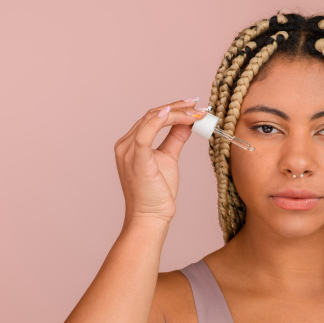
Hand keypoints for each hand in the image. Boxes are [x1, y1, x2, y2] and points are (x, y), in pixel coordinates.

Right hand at [113, 98, 207, 225]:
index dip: (173, 109)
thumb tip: (187, 123)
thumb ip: (175, 139)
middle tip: (198, 106)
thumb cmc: (157, 192)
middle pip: (152, 115)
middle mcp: (125, 144)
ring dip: (176, 113)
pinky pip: (145, 133)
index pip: (152, 118)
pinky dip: (159, 120)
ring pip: (151, 120)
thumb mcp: (169, 158)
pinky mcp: (136, 159)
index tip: (194, 106)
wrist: (151, 216)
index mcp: (130, 144)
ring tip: (196, 112)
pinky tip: (173, 113)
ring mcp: (128, 151)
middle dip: (177, 107)